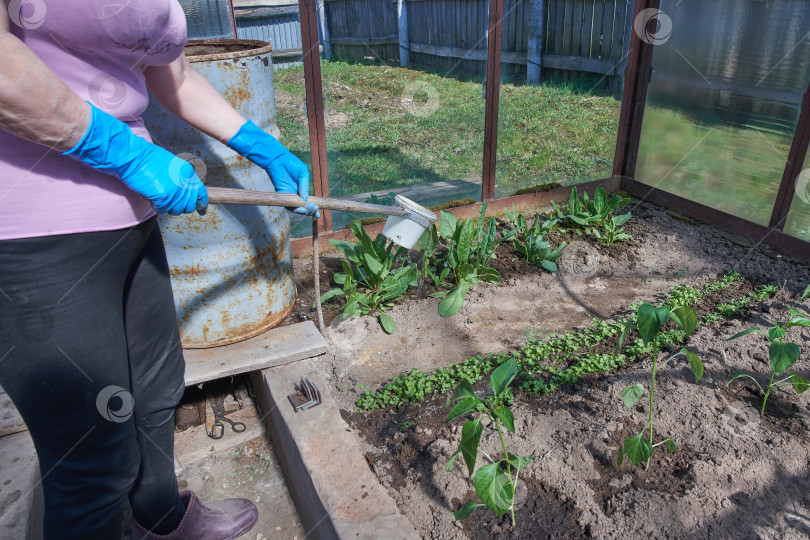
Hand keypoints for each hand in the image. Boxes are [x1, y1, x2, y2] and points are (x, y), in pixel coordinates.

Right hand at [63, 104, 207, 215]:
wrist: (131, 156)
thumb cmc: (146, 159)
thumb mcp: (171, 164)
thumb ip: (180, 178)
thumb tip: (183, 193)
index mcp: (187, 172)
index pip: (201, 193)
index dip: (201, 204)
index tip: (201, 211)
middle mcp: (184, 181)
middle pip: (188, 205)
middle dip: (179, 208)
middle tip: (169, 205)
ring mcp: (174, 190)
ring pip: (175, 209)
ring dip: (166, 207)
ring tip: (158, 198)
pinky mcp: (163, 196)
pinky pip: (162, 209)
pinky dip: (156, 206)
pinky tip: (150, 197)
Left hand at [227, 121, 319, 217]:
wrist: (278, 159)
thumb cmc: (291, 163)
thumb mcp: (303, 173)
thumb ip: (305, 186)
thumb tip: (305, 199)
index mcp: (302, 190)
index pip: (308, 202)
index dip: (313, 209)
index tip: (318, 214)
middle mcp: (295, 194)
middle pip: (303, 208)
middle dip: (310, 211)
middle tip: (315, 208)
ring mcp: (288, 196)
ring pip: (296, 209)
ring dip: (304, 211)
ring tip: (310, 208)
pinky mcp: (282, 195)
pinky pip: (288, 205)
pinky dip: (296, 209)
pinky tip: (302, 208)